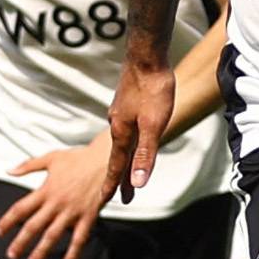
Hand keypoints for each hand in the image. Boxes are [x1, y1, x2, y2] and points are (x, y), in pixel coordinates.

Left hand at [0, 130, 112, 258]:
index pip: (21, 208)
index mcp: (46, 190)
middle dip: (21, 242)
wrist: (106, 159)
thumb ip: (29, 165)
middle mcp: (57, 203)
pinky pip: (80, 238)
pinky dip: (74, 252)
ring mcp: (72, 211)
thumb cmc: (78, 158)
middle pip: (34, 226)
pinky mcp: (88, 216)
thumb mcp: (51, 158)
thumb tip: (10, 171)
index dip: (8, 220)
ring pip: (53, 235)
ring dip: (41, 251)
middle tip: (11, 254)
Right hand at [102, 59, 173, 205]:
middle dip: (120, 177)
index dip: (112, 185)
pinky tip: (132, 136)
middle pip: (118, 156)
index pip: (115, 166)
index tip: (105, 201)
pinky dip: (128, 141)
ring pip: (122, 142)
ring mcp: (121, 112)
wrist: (147, 56)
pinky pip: (126, 129)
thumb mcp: (153, 125)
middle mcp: (117, 124)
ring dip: (124, 159)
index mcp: (122, 133)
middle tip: (121, 195)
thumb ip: (146, 154)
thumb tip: (138, 183)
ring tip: (126, 170)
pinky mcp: (128, 102)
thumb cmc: (153, 88)